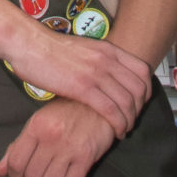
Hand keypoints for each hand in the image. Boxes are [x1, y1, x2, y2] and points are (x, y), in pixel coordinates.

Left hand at [0, 99, 114, 176]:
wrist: (99, 103)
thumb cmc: (66, 112)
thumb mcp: (38, 122)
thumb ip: (17, 147)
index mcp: (36, 126)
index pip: (15, 162)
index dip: (14, 175)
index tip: (19, 176)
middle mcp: (51, 137)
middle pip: (33, 176)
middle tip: (42, 169)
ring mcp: (69, 148)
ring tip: (56, 170)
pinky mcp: (87, 156)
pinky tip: (70, 171)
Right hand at [5, 26, 151, 136]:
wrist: (29, 44)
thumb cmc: (49, 49)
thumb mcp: (83, 48)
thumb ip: (98, 60)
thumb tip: (106, 76)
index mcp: (107, 49)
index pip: (142, 71)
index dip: (147, 91)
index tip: (140, 104)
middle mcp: (107, 59)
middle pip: (139, 88)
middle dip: (139, 110)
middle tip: (132, 121)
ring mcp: (96, 72)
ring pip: (127, 102)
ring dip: (129, 120)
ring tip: (123, 130)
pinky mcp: (83, 87)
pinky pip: (111, 110)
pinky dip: (118, 124)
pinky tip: (115, 132)